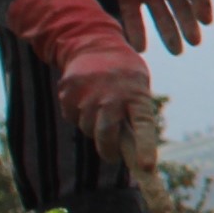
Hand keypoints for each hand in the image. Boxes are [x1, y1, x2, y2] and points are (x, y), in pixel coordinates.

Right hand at [1, 0, 152, 158]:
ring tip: (102, 111)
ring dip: (95, 129)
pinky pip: (73, 118)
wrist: (94, 44)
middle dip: (109, 151)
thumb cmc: (124, 73)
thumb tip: (134, 151)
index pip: (143, 127)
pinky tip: (86, 100)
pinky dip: (79, 116)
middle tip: (113, 156)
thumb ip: (136, 115)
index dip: (144, 148)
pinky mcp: (67, 94)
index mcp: (136, 96)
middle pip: (106, 136)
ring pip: (88, 129)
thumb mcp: (139, 88)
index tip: (146, 168)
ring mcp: (86, 96)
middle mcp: (111, 97)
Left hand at [61, 0, 212, 53]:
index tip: (206, 20)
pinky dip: (135, 31)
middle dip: (188, 26)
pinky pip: (131, 15)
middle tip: (194, 42)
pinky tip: (140, 47)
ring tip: (176, 50)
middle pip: (181, 8)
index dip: (202, 6)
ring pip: (160, 16)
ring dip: (168, 33)